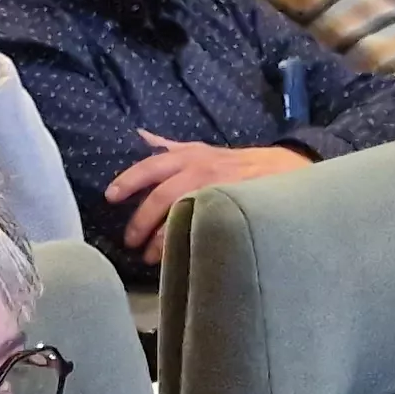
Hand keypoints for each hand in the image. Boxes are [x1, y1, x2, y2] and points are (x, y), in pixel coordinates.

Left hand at [107, 131, 308, 264]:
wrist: (283, 169)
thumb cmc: (235, 163)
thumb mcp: (202, 149)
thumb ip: (170, 148)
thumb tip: (141, 137)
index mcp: (189, 154)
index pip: (152, 165)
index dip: (129, 180)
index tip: (110, 197)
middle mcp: (201, 168)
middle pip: (162, 195)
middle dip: (142, 220)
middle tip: (130, 241)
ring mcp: (218, 187)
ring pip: (181, 212)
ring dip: (162, 238)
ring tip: (149, 256)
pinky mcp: (232, 206)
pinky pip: (204, 224)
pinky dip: (187, 239)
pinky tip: (177, 254)